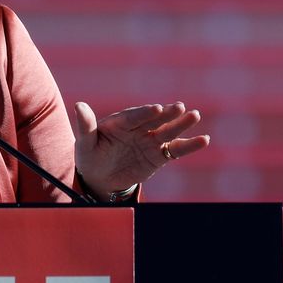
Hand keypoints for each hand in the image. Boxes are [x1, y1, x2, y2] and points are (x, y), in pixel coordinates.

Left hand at [74, 101, 209, 195]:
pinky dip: (190, 145)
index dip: (145, 113)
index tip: (156, 109)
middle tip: (179, 107)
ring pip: (168, 131)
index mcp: (120, 122)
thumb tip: (79, 105)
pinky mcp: (159, 155)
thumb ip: (86, 125)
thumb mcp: (85, 143)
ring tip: (194, 115)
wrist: (100, 177)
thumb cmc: (90, 156)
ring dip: (181, 124)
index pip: (133, 117)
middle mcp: (138, 128)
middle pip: (154, 120)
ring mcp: (150, 140)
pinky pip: (176, 150)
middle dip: (166, 114)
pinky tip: (204, 140)